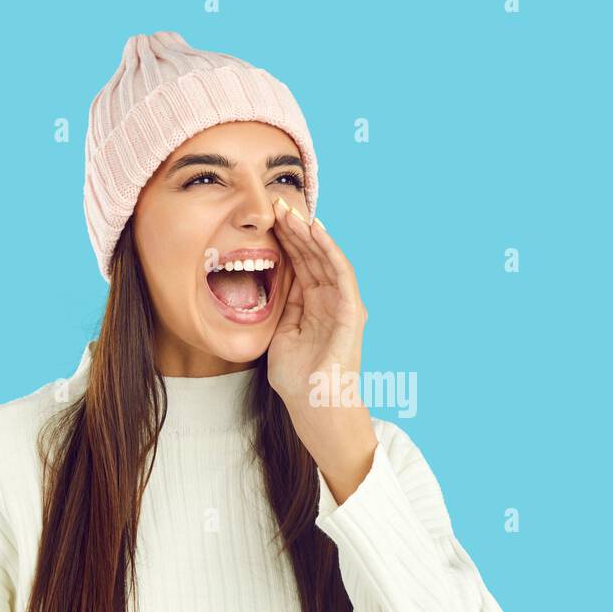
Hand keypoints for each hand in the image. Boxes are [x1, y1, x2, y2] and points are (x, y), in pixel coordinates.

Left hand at [267, 197, 376, 502]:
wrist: (315, 407)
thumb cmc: (297, 380)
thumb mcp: (278, 335)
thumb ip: (277, 308)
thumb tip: (260, 282)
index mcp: (313, 305)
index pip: (299, 263)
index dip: (284, 240)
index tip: (265, 219)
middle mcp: (330, 300)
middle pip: (312, 255)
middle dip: (295, 229)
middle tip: (277, 204)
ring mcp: (343, 304)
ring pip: (327, 257)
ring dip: (311, 233)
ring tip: (293, 211)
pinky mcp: (352, 311)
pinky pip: (341, 273)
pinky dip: (329, 250)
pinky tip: (315, 231)